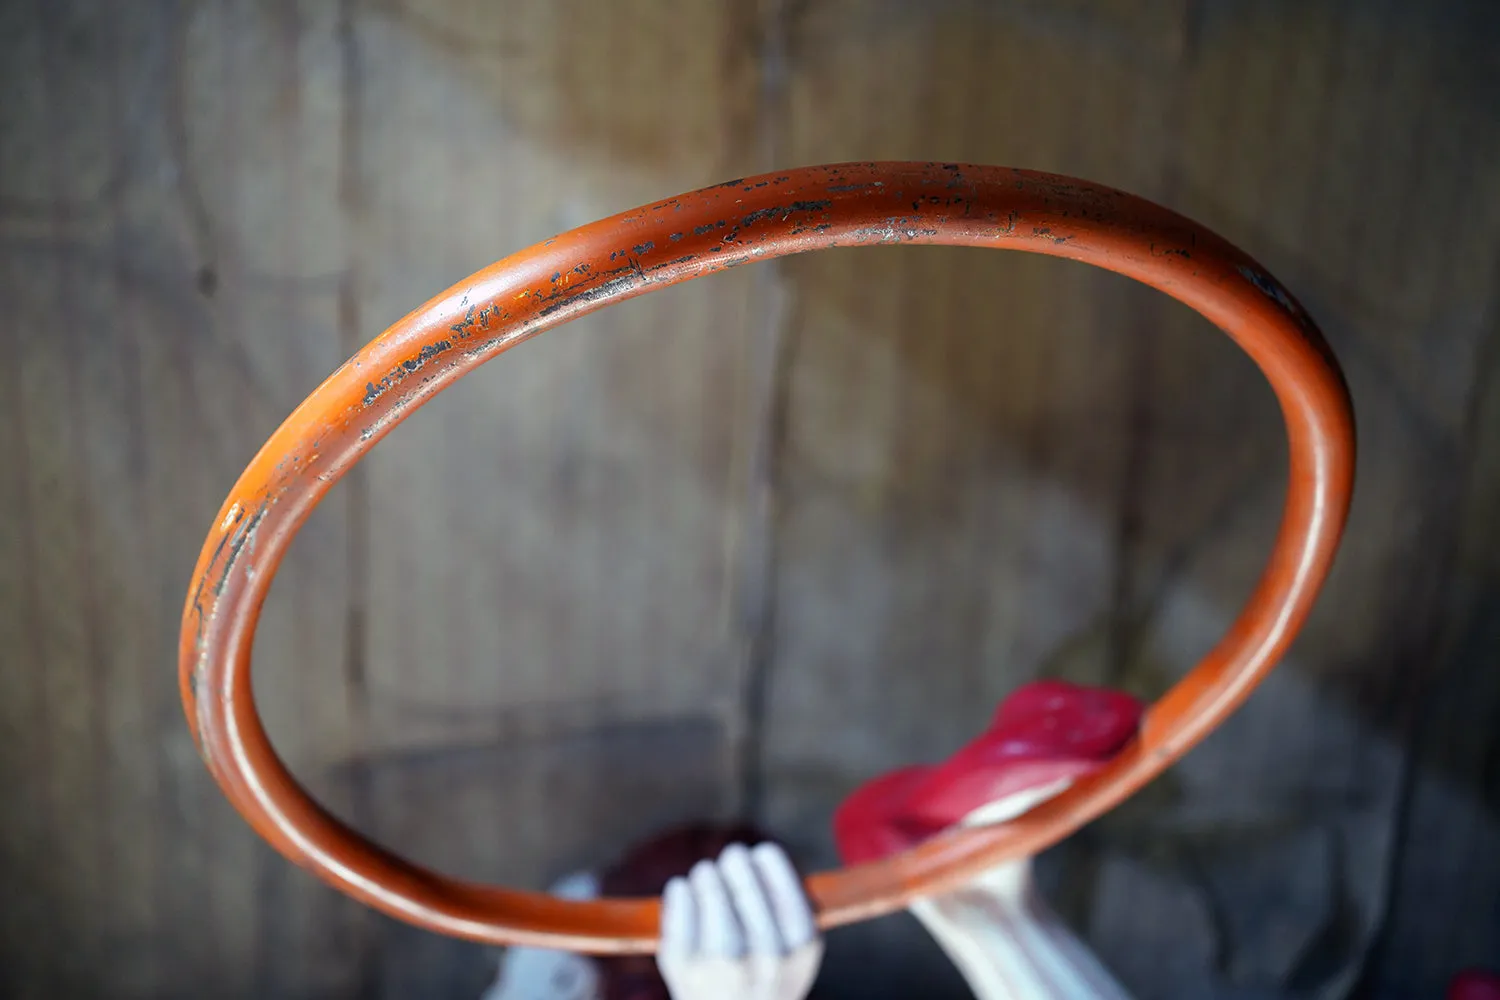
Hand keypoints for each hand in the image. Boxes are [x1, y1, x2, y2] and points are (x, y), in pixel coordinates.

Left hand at [657, 843, 821, 999]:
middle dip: (735, 862)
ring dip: (706, 874)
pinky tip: (683, 891)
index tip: (759, 854)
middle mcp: (765, 956)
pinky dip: (679, 891)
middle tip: (732, 858)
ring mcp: (722, 962)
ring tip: (707, 876)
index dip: (767, 859)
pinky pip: (679, 902)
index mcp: (801, 946)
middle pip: (743, 879)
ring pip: (710, 886)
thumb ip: (790, 909)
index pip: (783, 882)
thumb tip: (764, 857)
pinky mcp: (682, 964)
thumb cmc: (761, 980)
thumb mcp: (794, 954)